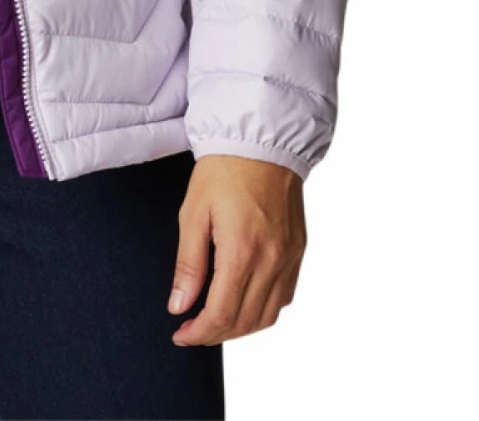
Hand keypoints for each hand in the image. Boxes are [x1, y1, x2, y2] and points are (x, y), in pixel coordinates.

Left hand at [168, 154, 305, 344]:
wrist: (260, 142)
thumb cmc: (222, 171)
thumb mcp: (192, 213)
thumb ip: (188, 264)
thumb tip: (179, 306)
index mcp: (242, 250)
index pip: (222, 314)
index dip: (199, 333)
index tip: (181, 335)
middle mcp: (272, 260)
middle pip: (245, 321)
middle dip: (215, 334)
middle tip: (191, 330)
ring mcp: (290, 258)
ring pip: (268, 316)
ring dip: (240, 327)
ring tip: (214, 320)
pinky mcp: (299, 251)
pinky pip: (284, 297)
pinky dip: (263, 310)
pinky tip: (243, 301)